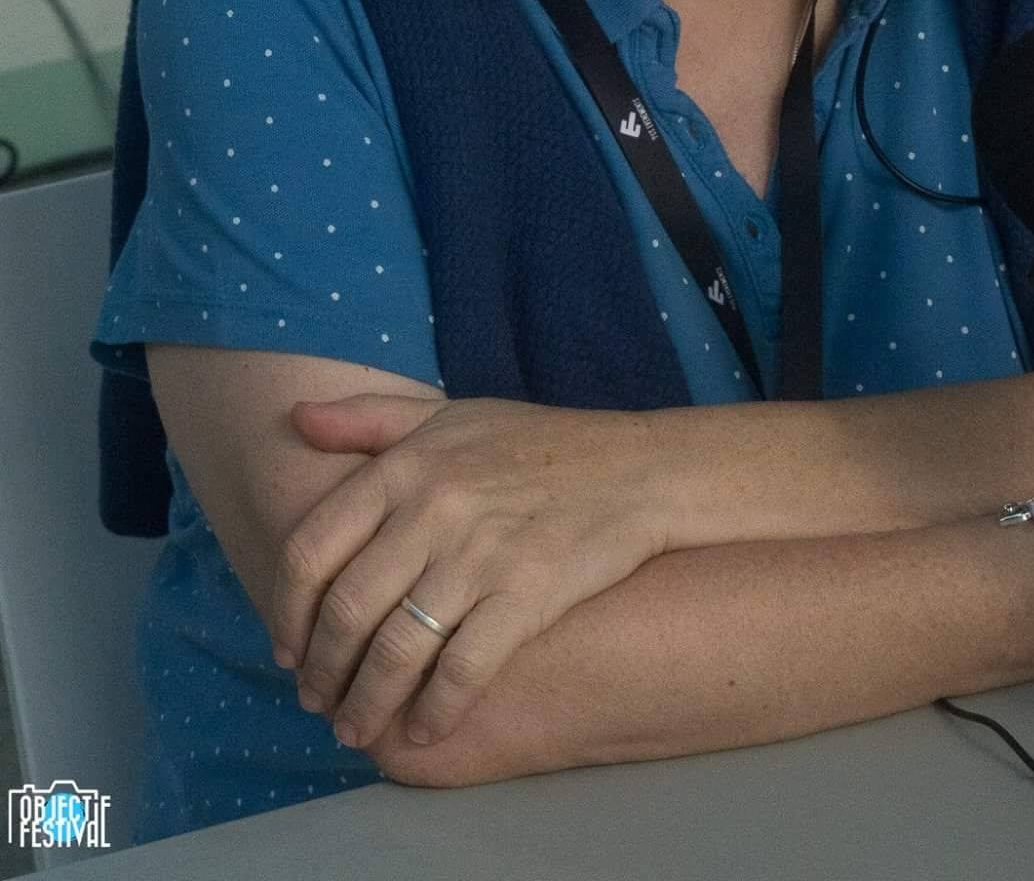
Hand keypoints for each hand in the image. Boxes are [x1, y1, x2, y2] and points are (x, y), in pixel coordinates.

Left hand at [272, 393, 673, 752]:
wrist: (636, 468)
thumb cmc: (538, 443)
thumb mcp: (449, 414)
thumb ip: (369, 418)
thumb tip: (295, 420)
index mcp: (405, 467)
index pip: (311, 548)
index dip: (287, 610)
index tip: (289, 648)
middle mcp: (432, 509)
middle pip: (346, 610)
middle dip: (322, 671)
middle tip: (317, 702)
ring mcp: (480, 554)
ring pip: (395, 649)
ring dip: (366, 703)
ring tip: (356, 730)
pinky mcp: (526, 594)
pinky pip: (462, 669)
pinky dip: (434, 711)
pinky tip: (424, 729)